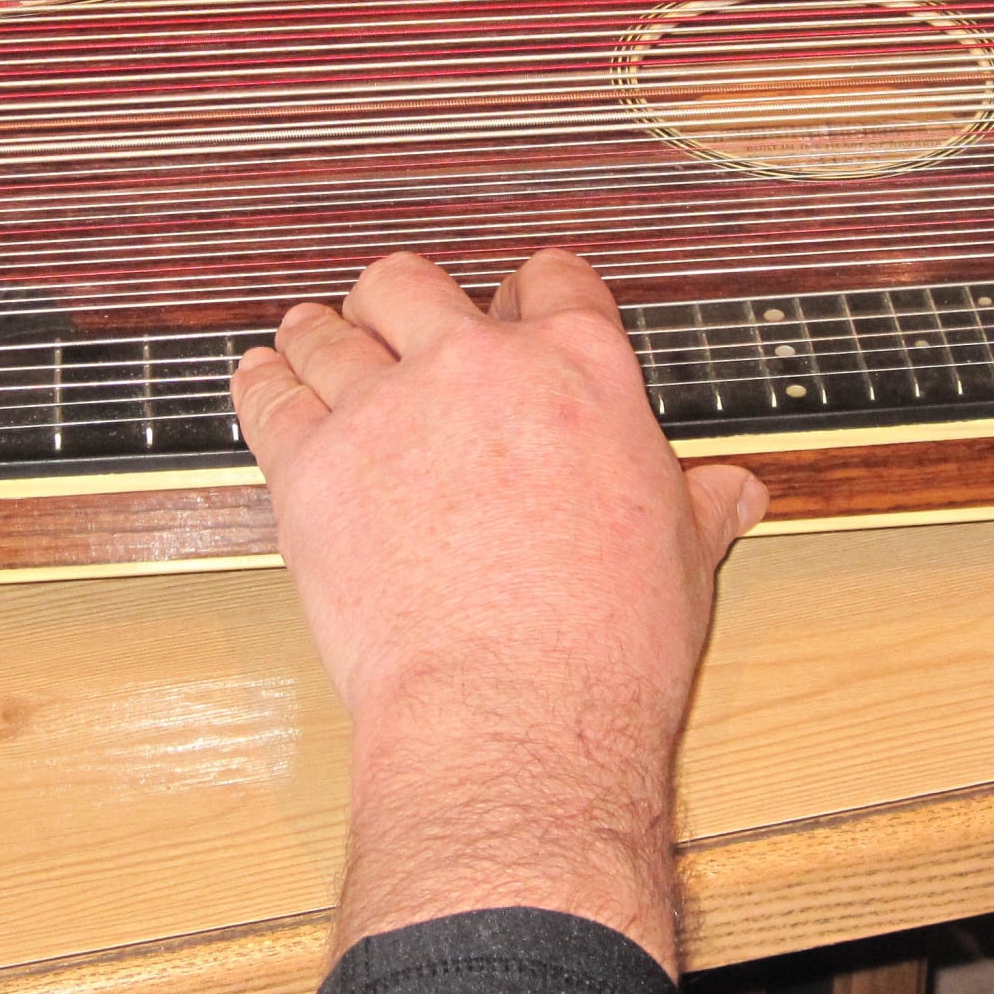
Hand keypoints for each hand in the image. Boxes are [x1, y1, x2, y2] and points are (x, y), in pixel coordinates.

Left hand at [232, 250, 766, 968]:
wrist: (517, 712)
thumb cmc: (606, 647)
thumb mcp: (684, 561)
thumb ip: (697, 508)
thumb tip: (731, 494)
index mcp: (581, 371)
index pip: (551, 281)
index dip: (526, 290)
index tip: (510, 308)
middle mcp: (478, 366)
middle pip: (413, 284)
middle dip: (399, 302)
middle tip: (392, 326)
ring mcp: (389, 407)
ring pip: (329, 331)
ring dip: (319, 335)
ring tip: (311, 341)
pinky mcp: (314, 463)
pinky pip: (269, 395)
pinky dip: (262, 383)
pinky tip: (263, 381)